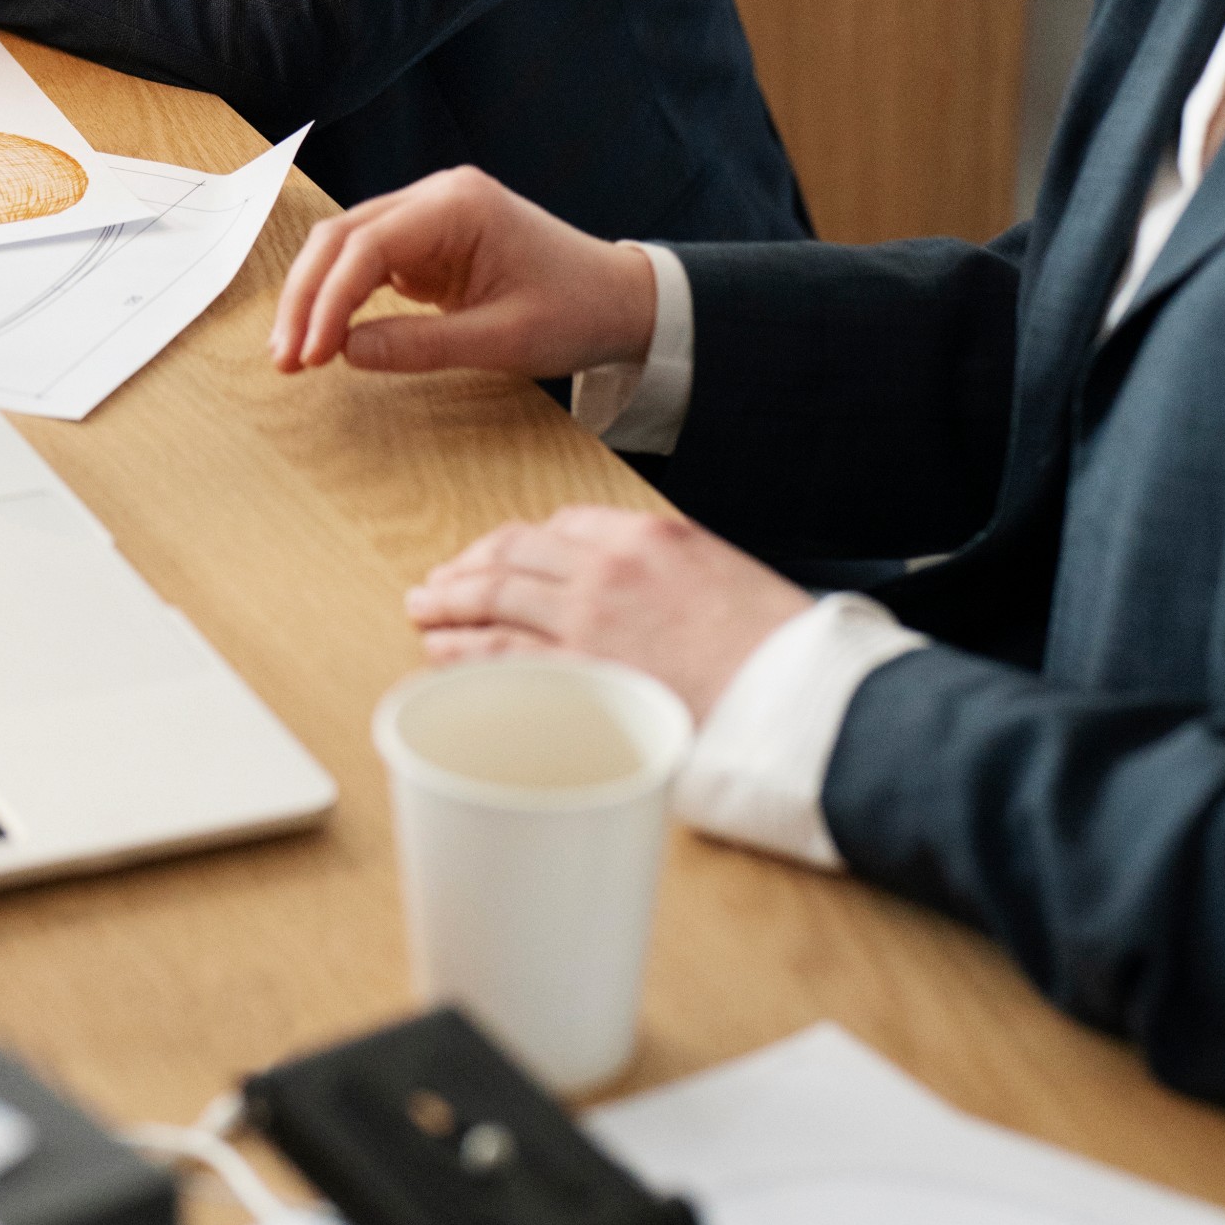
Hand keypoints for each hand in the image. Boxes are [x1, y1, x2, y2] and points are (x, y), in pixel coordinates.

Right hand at [269, 165, 656, 383]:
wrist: (623, 299)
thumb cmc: (576, 311)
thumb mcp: (503, 340)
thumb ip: (421, 345)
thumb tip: (345, 353)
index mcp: (458, 205)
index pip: (367, 245)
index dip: (329, 300)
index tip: (311, 354)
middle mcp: (436, 196)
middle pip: (341, 236)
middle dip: (307, 297)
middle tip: (285, 358)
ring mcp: (430, 214)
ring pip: (345, 247)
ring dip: (316, 298)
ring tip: (294, 355)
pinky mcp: (428, 240)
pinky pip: (367, 262)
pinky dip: (343, 299)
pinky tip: (326, 336)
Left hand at [407, 501, 807, 721]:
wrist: (799, 698)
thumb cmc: (778, 651)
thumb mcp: (726, 582)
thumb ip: (669, 578)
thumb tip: (641, 601)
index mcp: (648, 537)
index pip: (565, 526)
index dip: (521, 543)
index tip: (502, 558)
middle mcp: (609, 568)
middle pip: (515, 554)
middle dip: (470, 566)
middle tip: (441, 582)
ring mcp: (589, 621)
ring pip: (495, 597)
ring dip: (451, 602)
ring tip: (425, 608)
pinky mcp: (580, 675)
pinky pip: (501, 654)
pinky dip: (464, 650)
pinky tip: (443, 652)